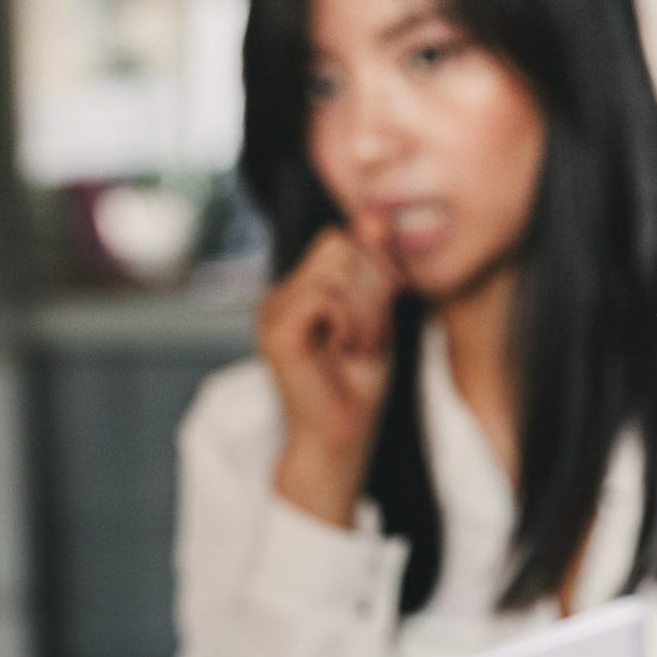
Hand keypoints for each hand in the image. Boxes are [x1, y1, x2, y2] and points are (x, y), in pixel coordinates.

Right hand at [258, 221, 402, 526]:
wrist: (340, 439)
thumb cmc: (358, 387)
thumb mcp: (376, 315)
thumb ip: (372, 267)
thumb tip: (375, 217)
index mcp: (298, 291)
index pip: (341, 240)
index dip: (375, 267)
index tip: (384, 312)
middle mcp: (279, 296)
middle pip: (339, 245)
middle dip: (373, 286)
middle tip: (371, 334)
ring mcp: (272, 312)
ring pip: (335, 270)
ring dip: (366, 311)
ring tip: (359, 346)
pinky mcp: (276, 331)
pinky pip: (325, 296)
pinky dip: (350, 321)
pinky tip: (346, 350)